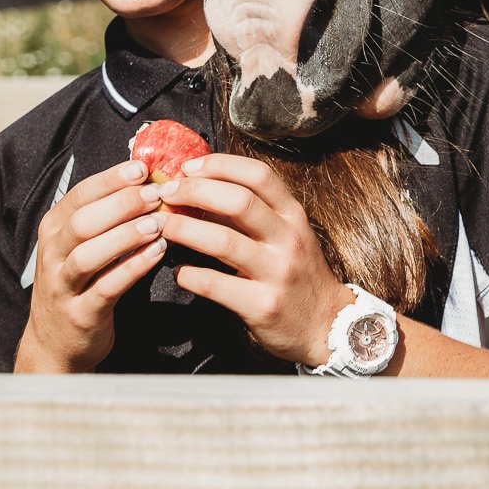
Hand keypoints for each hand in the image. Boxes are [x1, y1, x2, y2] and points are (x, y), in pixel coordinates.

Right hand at [14, 159, 164, 371]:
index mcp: (54, 229)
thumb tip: (149, 180)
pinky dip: (132, 268)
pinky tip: (157, 254)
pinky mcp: (80, 313)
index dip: (111, 179)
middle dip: (121, 204)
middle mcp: (53, 254)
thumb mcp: (81, 245)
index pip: (80, 195)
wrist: (55, 343)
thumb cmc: (78, 282)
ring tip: (159, 223)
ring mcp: (63, 285)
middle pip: (83, 221)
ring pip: (90, 254)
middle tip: (157, 194)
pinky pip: (106, 287)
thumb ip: (106, 216)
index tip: (142, 167)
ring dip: (126, 236)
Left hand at [155, 154, 355, 366]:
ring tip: (162, 227)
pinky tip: (179, 271)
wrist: (326, 323)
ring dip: (184, 230)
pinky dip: (190, 275)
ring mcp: (277, 272)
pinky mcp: (262, 305)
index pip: (259, 175)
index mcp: (293, 215)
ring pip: (224, 241)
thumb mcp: (285, 235)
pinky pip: (216, 285)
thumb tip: (199, 189)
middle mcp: (288, 239)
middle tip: (165, 193)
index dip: (220, 165)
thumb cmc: (297, 273)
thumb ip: (250, 213)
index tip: (188, 167)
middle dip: (195, 191)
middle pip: (239, 201)